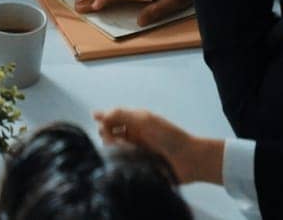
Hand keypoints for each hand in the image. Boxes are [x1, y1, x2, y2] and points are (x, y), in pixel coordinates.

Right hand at [94, 108, 223, 184]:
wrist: (188, 159)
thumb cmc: (169, 136)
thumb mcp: (144, 120)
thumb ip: (121, 115)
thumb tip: (99, 115)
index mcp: (136, 122)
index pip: (113, 118)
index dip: (103, 117)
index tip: (94, 116)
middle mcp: (133, 136)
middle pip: (110, 133)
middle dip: (106, 132)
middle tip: (110, 135)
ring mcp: (134, 152)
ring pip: (113, 148)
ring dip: (112, 146)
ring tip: (119, 147)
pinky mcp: (136, 167)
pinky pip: (120, 163)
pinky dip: (117, 160)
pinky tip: (121, 159)